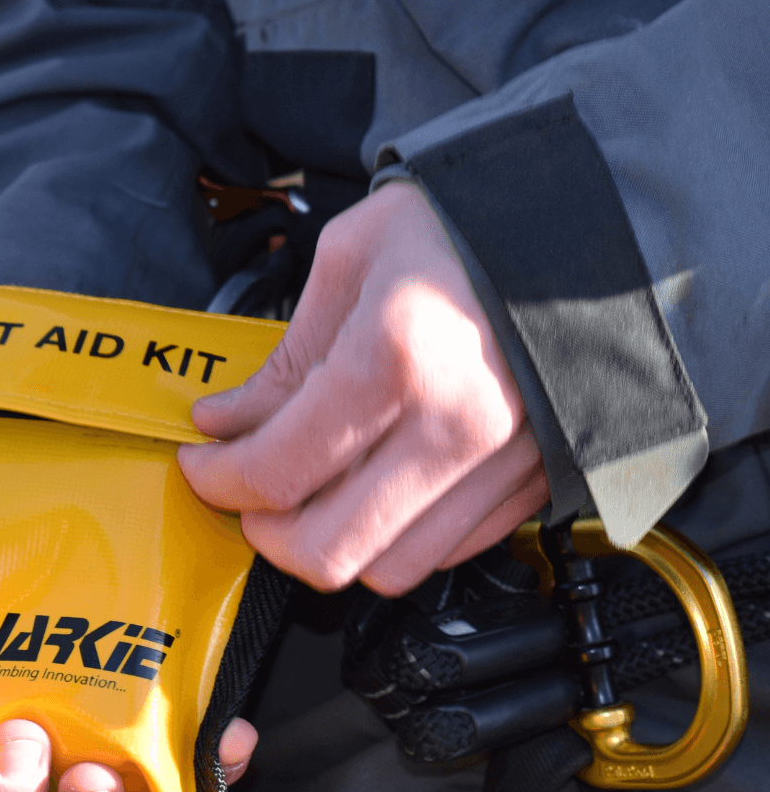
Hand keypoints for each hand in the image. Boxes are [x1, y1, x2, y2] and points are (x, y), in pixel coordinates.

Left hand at [178, 181, 549, 596]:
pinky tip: (376, 490)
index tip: (204, 465)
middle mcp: (455, 426)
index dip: (219, 479)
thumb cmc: (467, 224)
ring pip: (390, 568)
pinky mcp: (533, 483)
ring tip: (311, 496)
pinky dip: (396, 537)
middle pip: (330, 549)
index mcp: (396, 357)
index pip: (279, 469)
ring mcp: (501, 464)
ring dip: (332, 544)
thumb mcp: (351, 259)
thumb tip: (231, 422)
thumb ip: (286, 359)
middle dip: (266, 535)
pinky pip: (448, 551)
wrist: (586, 223)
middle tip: (248, 497)